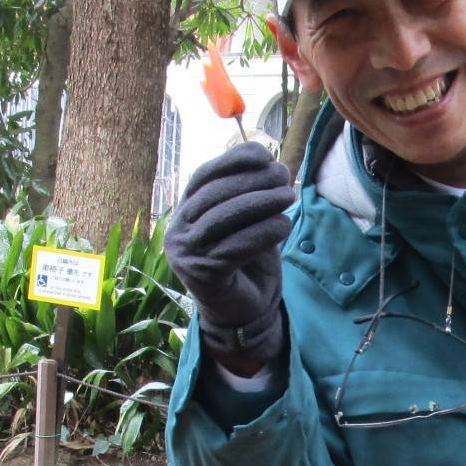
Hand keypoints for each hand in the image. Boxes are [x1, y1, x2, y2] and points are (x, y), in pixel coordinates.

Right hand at [163, 143, 294, 373]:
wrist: (244, 311)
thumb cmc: (246, 262)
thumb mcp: (247, 222)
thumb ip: (249, 195)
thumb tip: (271, 164)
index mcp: (184, 212)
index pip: (203, 176)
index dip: (231, 161)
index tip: (263, 154)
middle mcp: (177, 231)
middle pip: (214, 195)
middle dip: (252, 181)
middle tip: (284, 177)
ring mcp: (185, 254)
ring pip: (223, 218)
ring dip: (260, 203)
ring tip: (289, 196)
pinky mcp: (201, 275)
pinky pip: (234, 247)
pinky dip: (262, 233)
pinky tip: (284, 226)